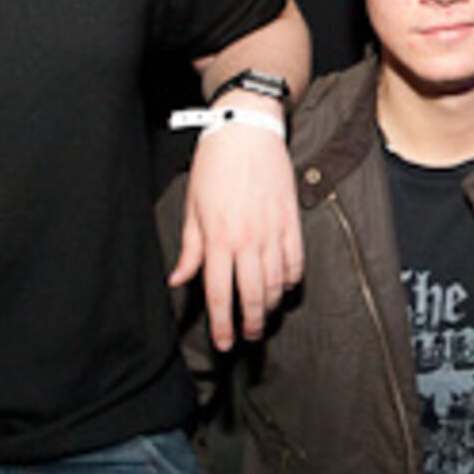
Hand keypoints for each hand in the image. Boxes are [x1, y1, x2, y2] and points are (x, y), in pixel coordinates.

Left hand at [168, 107, 302, 349]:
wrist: (247, 131)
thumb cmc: (215, 165)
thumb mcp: (192, 207)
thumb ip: (189, 249)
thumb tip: (178, 280)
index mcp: (218, 238)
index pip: (219, 294)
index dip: (222, 324)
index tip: (224, 343)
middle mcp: (247, 240)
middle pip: (251, 296)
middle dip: (249, 324)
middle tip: (247, 337)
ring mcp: (273, 231)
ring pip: (276, 284)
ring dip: (269, 306)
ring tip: (262, 317)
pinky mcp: (292, 221)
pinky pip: (295, 262)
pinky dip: (291, 281)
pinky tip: (283, 288)